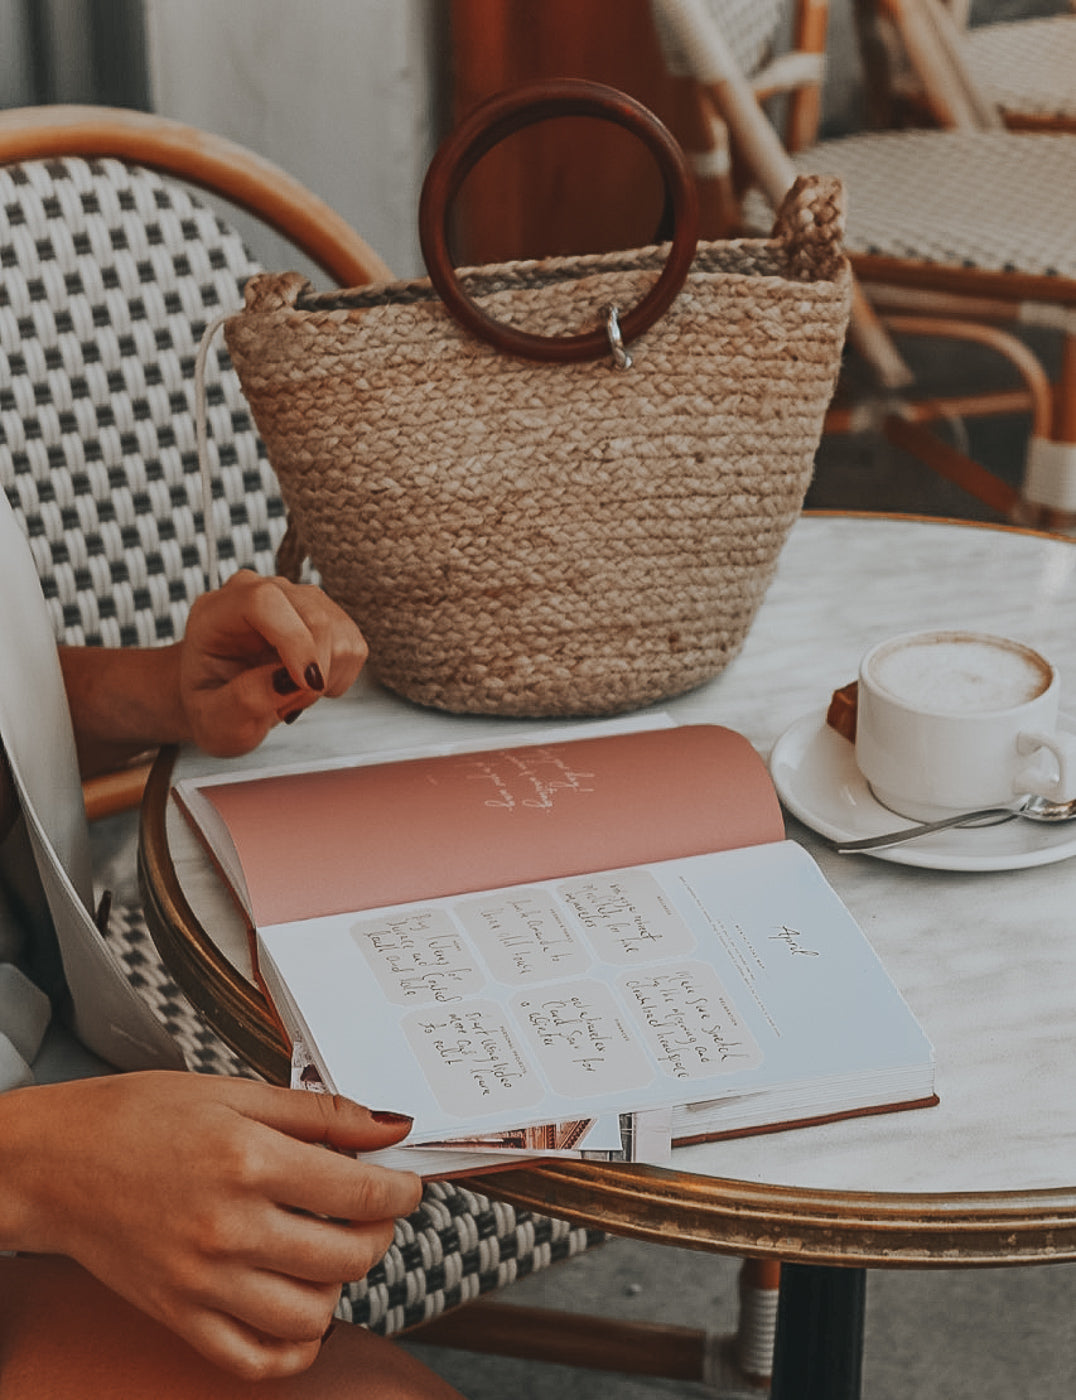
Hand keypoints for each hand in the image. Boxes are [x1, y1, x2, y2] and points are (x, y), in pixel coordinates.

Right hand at [4, 1073, 420, 1379]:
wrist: (58, 1161)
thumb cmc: (140, 1117)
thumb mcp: (235, 1092)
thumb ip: (321, 1113)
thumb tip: (391, 1126)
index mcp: (248, 1160)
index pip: (361, 1193)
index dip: (401, 1189)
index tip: (405, 1183)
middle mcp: (229, 1227)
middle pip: (348, 1255)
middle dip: (379, 1233)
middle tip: (371, 1212)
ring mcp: (203, 1281)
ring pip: (312, 1313)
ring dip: (340, 1285)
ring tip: (330, 1251)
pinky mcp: (179, 1315)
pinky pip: (254, 1359)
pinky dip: (294, 1348)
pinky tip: (304, 1315)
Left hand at [179, 572, 367, 755]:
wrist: (223, 702)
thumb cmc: (212, 708)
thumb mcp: (213, 719)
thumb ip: (243, 700)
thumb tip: (285, 680)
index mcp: (217, 611)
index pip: (263, 600)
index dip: (294, 640)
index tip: (306, 684)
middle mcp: (258, 593)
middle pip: (313, 614)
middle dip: (316, 670)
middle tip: (291, 708)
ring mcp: (295, 600)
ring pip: (339, 630)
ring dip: (327, 676)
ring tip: (292, 697)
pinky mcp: (325, 615)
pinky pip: (353, 644)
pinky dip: (339, 676)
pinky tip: (308, 686)